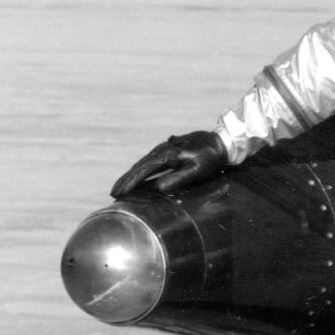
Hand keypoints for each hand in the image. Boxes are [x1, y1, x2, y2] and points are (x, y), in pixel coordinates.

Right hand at [110, 132, 227, 196]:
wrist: (222, 141)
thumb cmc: (212, 158)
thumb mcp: (198, 170)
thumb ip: (179, 178)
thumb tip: (159, 188)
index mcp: (167, 155)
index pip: (144, 171)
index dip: (131, 182)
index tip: (118, 193)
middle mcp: (162, 150)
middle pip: (140, 166)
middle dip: (126, 180)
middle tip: (113, 193)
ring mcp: (165, 148)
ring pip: (144, 162)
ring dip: (131, 175)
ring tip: (120, 187)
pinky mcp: (169, 149)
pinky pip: (151, 161)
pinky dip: (141, 169)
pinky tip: (138, 176)